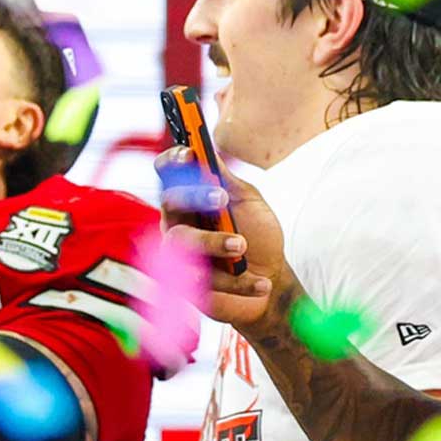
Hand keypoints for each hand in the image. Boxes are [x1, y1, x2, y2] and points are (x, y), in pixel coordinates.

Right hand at [154, 146, 294, 329]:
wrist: (273, 280)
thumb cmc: (259, 236)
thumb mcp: (250, 202)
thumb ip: (229, 180)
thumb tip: (209, 153)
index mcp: (189, 197)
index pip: (168, 172)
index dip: (173, 160)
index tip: (190, 153)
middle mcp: (178, 223)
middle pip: (169, 203)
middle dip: (193, 197)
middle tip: (220, 199)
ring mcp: (179, 255)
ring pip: (181, 243)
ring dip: (213, 242)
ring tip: (242, 246)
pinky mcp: (188, 287)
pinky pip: (204, 280)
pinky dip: (238, 282)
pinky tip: (261, 282)